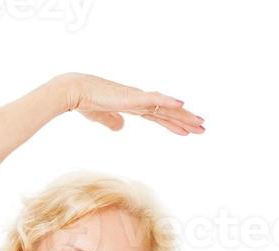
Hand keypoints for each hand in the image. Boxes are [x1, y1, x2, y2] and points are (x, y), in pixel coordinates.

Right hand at [57, 73, 204, 134]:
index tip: (187, 131)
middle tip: (202, 128)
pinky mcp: (132, 97)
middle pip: (167, 112)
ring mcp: (138, 98)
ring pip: (166, 107)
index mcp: (133, 106)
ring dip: (183, 115)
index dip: (173, 123)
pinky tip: (182, 104)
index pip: (159, 116)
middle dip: (185, 121)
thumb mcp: (102, 117)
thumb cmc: (86, 101)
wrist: (76, 91)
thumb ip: (112, 121)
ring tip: (200, 123)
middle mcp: (139, 101)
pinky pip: (154, 99)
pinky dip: (169, 102)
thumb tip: (120, 127)